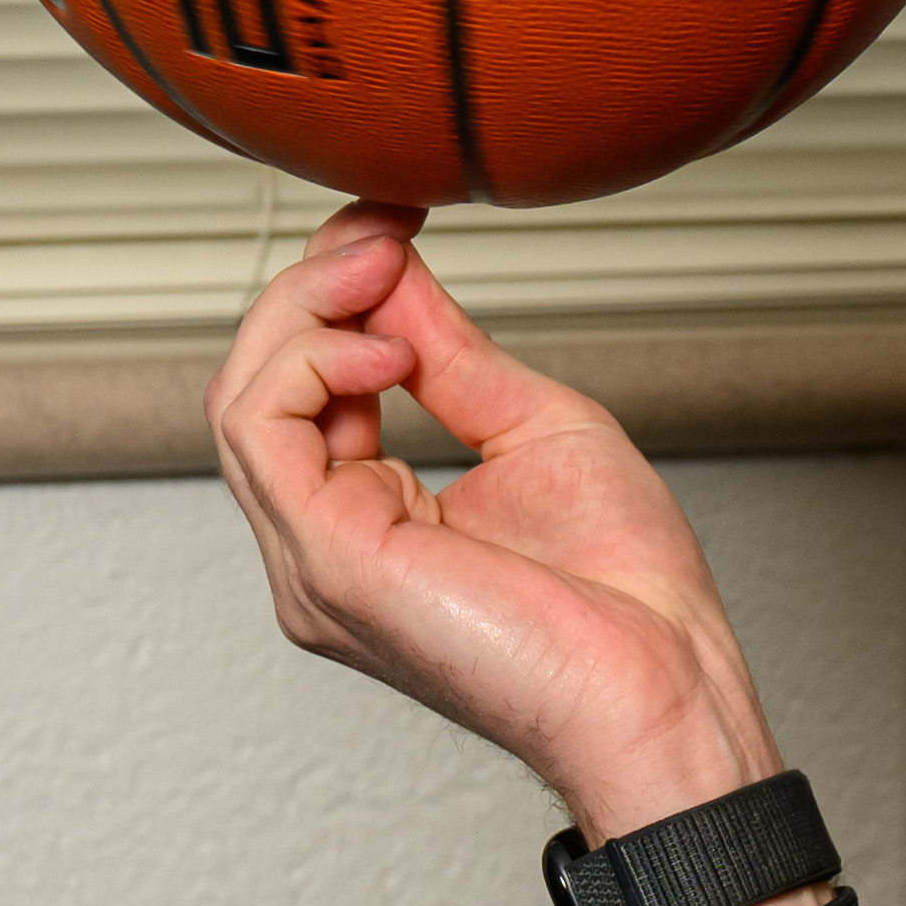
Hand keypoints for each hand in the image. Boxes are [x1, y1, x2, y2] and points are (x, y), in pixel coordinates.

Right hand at [213, 213, 826, 905]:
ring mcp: (315, 564)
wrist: (664, 686)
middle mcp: (323, 549)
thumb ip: (445, 352)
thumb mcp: (529, 425)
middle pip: (255, 387)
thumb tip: (392, 272)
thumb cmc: (625, 596)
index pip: (299, 388)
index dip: (333, 289)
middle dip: (311, 287)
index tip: (388, 220)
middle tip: (380, 231)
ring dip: (304, 310)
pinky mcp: (327, 566)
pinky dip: (312, 363)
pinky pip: (261, 435)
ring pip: (242, 402)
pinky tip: (387, 350)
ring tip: (381, 270)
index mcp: (367, 522)